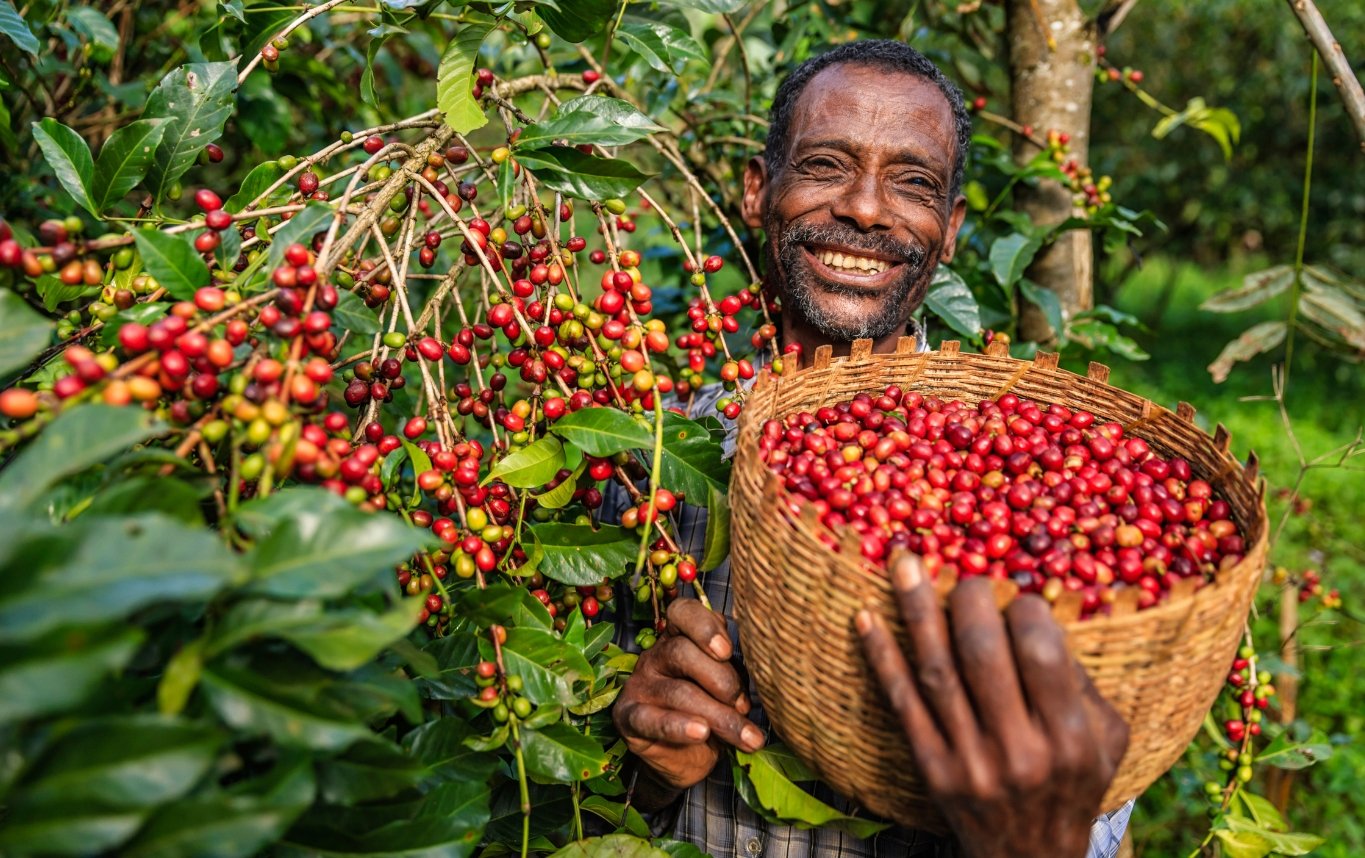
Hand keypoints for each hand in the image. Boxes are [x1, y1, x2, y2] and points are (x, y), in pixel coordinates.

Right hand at [614, 598, 764, 801]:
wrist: (684, 757)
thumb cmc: (709, 710)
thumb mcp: (726, 686)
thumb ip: (735, 673)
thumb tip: (764, 679)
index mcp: (678, 638)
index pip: (682, 613)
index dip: (704, 626)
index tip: (727, 651)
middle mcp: (655, 656)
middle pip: (682, 652)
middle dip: (722, 680)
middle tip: (745, 706)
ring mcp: (640, 686)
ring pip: (677, 691)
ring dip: (719, 715)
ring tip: (747, 737)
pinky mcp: (629, 718)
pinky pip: (651, 720)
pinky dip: (678, 727)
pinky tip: (701, 733)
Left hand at [856, 555, 1128, 857]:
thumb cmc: (1073, 783)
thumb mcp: (1105, 740)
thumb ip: (1082, 679)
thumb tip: (1040, 611)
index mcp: (1069, 737)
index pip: (1041, 651)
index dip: (1024, 609)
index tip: (1017, 599)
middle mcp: (1019, 750)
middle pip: (981, 653)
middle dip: (968, 599)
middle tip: (965, 578)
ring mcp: (969, 761)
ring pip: (936, 670)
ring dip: (916, 609)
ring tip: (903, 562)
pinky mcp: (931, 769)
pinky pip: (901, 703)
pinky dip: (882, 656)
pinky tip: (866, 617)